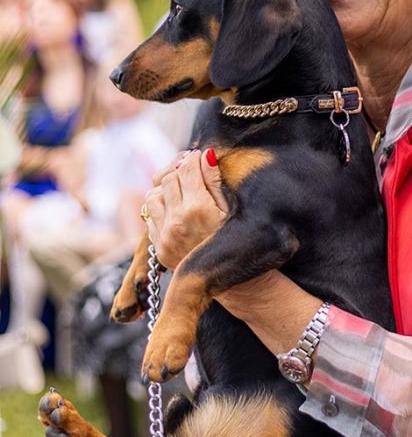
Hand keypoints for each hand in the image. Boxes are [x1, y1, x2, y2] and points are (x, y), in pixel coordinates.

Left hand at [143, 148, 227, 267]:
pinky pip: (150, 217)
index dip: (192, 159)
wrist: (230, 281)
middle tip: (191, 172)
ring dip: (165, 190)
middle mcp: (177, 221)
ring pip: (152, 195)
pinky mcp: (158, 248)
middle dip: (179, 171)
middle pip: (167, 179)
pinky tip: (176, 212)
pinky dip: (160, 209)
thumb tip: (204, 155)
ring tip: (181, 193)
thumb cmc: (236, 241)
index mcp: (198, 208)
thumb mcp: (231, 209)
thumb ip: (214, 181)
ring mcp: (164, 236)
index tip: (199, 158)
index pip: (186, 169)